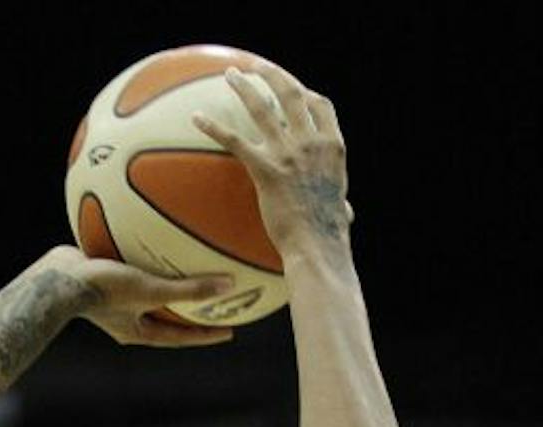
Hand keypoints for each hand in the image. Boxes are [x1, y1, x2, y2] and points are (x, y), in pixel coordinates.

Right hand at [43, 245, 237, 347]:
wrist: (58, 278)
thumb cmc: (103, 289)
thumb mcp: (151, 290)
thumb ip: (189, 289)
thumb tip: (228, 286)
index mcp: (137, 331)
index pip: (179, 337)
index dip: (205, 334)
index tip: (227, 331)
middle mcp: (126, 319)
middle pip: (166, 318)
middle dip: (189, 313)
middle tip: (214, 306)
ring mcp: (113, 300)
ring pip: (150, 295)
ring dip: (169, 287)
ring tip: (189, 273)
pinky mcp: (104, 279)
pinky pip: (135, 271)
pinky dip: (149, 262)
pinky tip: (157, 243)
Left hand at [191, 63, 353, 261]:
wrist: (317, 245)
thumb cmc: (326, 234)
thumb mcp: (340, 208)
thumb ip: (339, 201)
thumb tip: (346, 213)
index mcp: (333, 147)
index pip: (322, 107)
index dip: (306, 93)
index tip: (294, 88)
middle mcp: (312, 142)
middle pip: (292, 94)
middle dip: (273, 75)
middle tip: (256, 66)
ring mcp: (289, 153)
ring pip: (263, 107)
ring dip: (245, 86)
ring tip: (229, 74)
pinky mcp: (266, 169)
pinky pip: (235, 140)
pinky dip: (214, 127)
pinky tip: (196, 118)